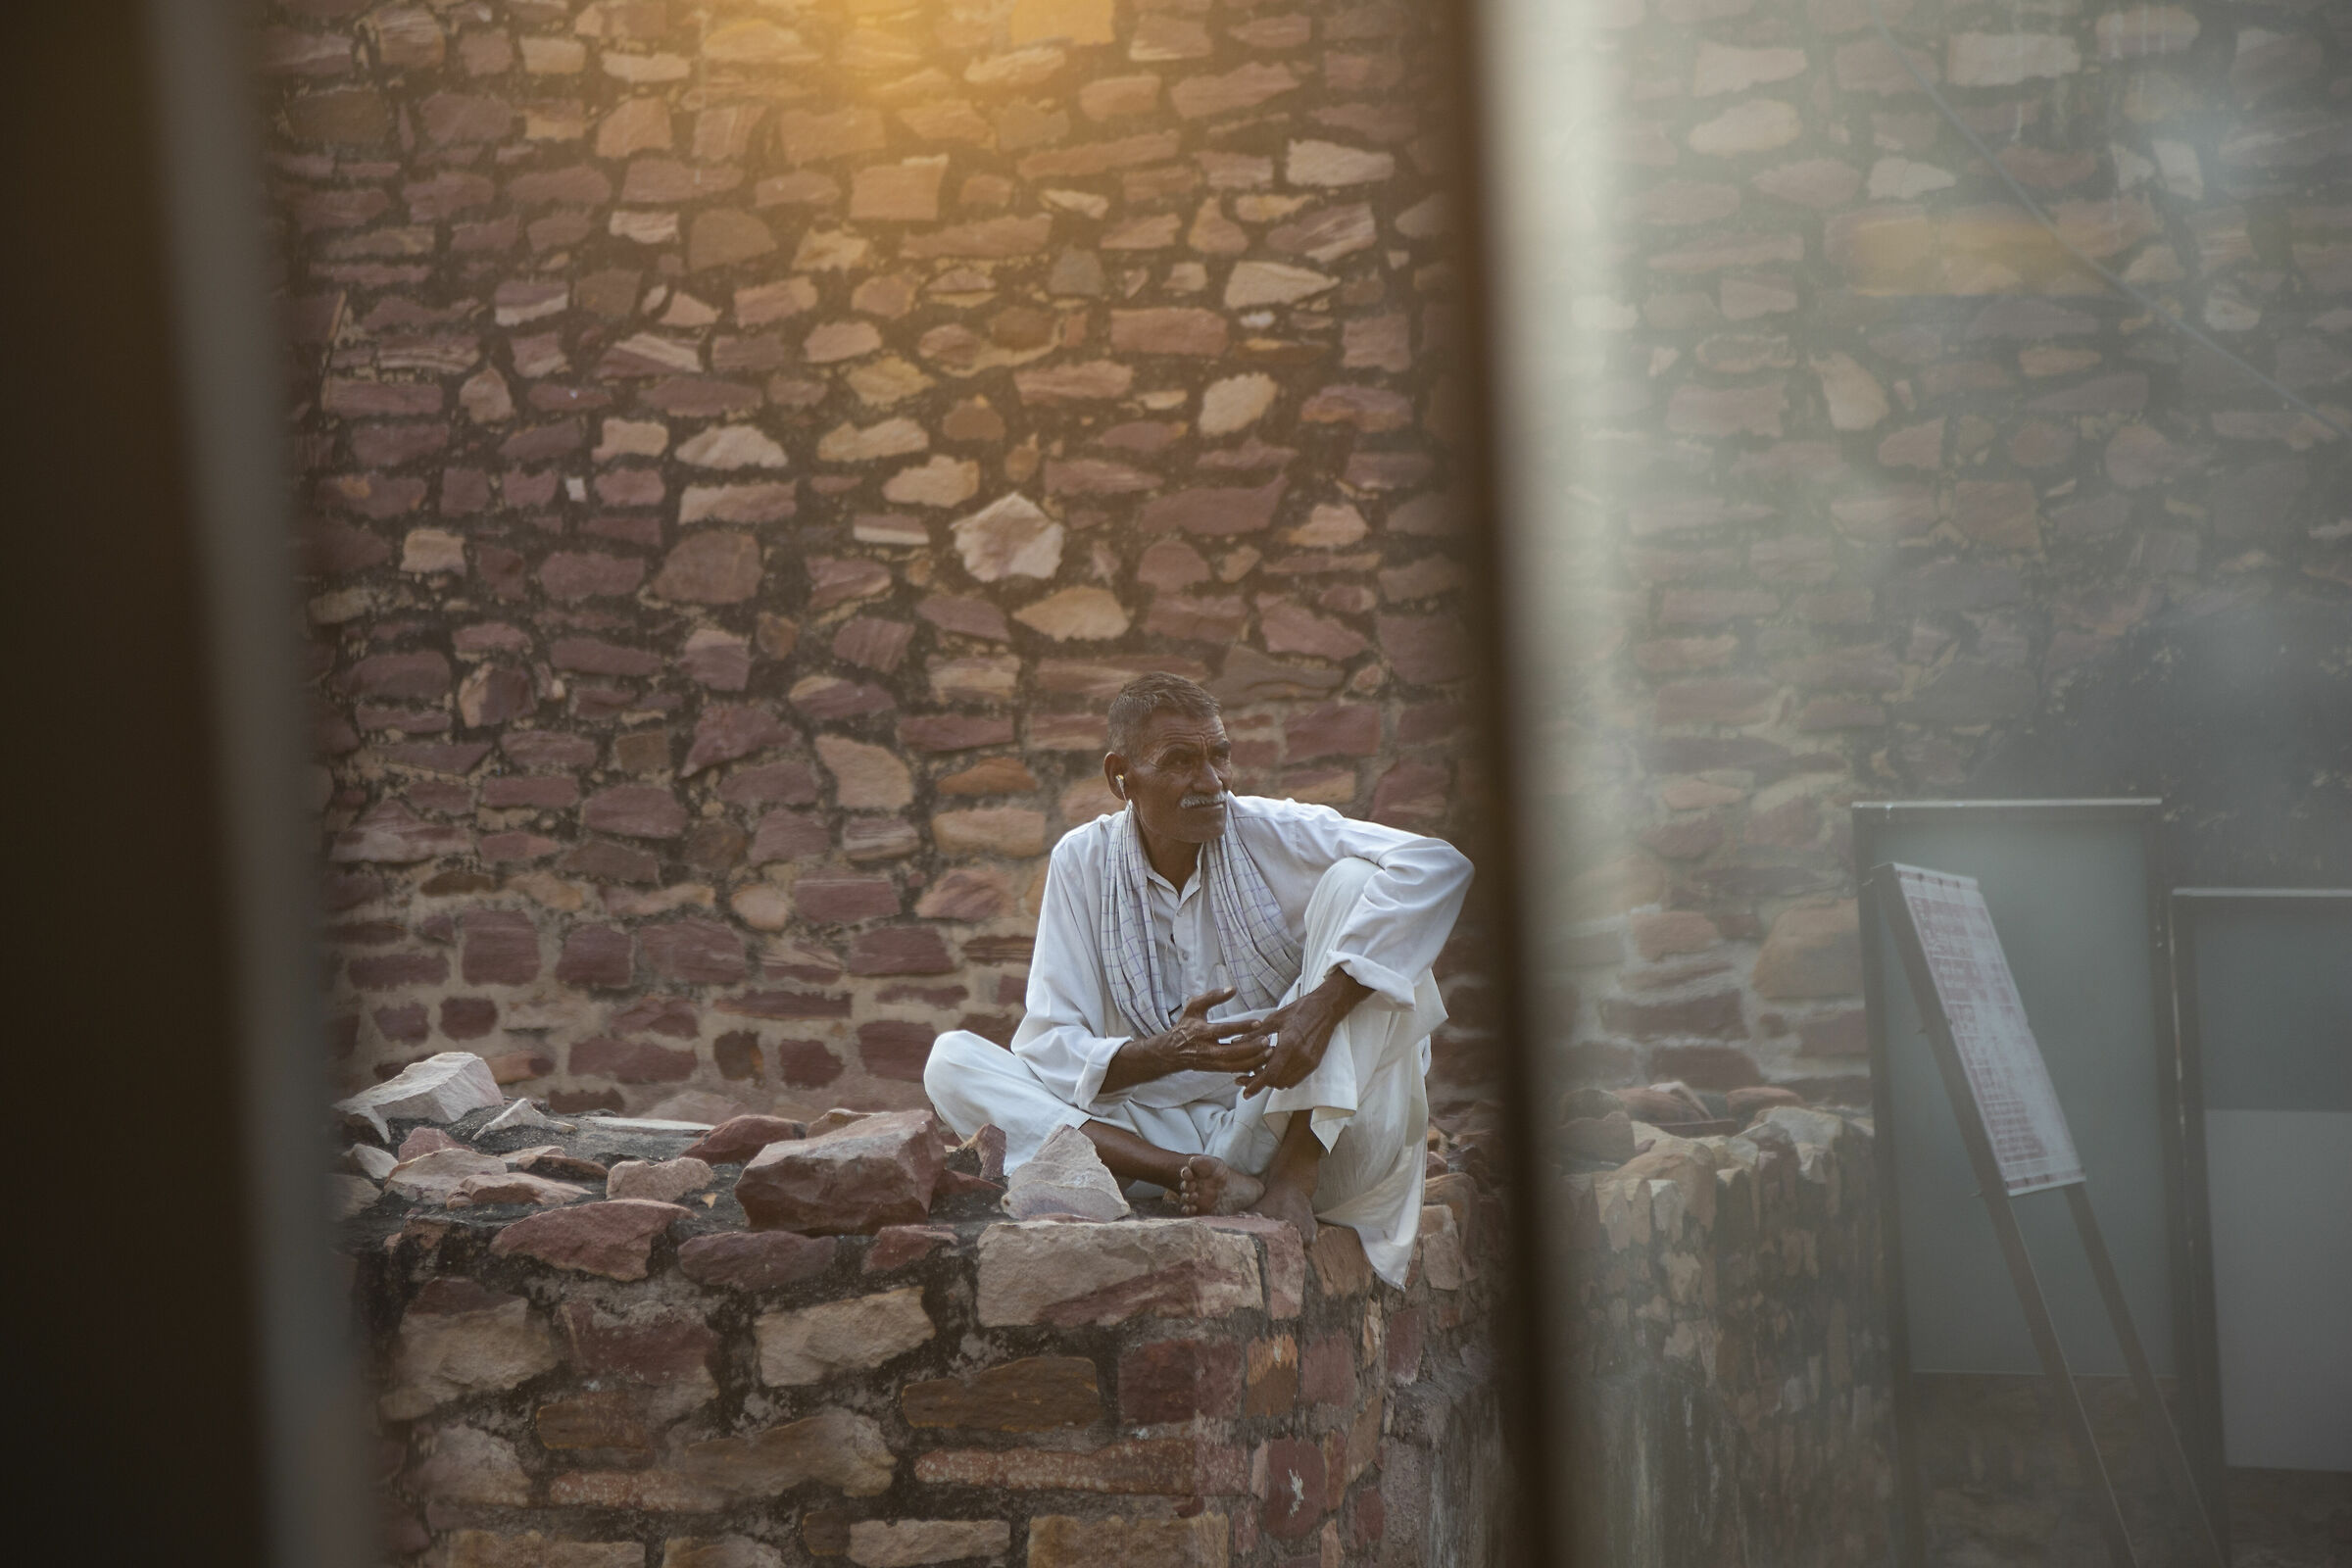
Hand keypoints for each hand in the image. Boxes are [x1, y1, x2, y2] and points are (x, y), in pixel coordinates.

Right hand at [1100, 987, 1271, 1093]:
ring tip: (1269, 1052)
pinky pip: (1235, 1071)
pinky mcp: (1216, 1070)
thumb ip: (1213, 996)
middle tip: (1268, 1041)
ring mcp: (1211, 1062)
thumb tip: (1233, 989)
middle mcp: (1206, 1049)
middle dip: (1251, 1048)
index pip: (1224, 1030)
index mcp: (1201, 1032)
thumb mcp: (1194, 1006)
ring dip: (1254, 1060)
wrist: (1172, 1052)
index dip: (1241, 1027)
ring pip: (1235, 1066)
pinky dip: (1249, 1067)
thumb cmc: (1186, 1026)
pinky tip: (1262, 1061)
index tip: (1258, 1022)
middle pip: (1232, 1052)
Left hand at [1237, 971, 1371, 1097]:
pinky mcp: (1314, 1064)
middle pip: (1276, 1081)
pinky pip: (1296, 1079)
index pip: (1270, 1074)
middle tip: (1245, 1078)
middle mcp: (1301, 1057)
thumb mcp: (1274, 1019)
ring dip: (1272, 1081)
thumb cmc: (1299, 1010)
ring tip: (1259, 1072)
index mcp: (1289, 1044)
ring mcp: (1309, 1062)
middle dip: (1260, 1082)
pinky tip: (1275, 1068)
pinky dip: (1283, 1078)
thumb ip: (1254, 1034)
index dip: (1255, 1085)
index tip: (1245, 1092)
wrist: (1326, 1008)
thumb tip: (1234, 1043)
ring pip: (1285, 1083)